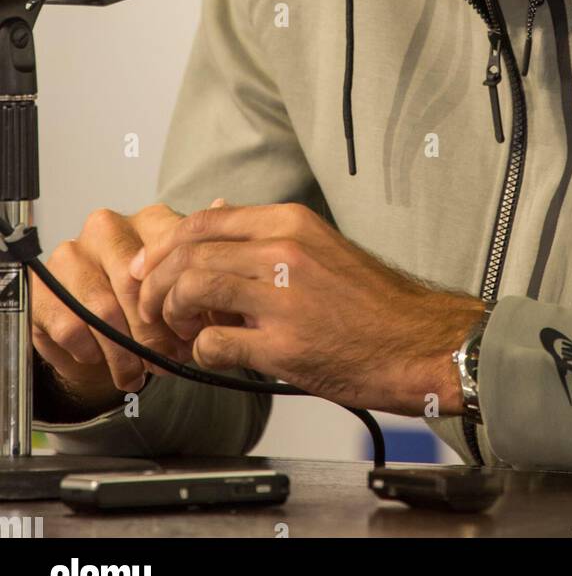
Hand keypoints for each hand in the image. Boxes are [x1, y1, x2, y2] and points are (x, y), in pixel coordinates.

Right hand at [31, 200, 204, 407]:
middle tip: (166, 360)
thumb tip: (229, 290)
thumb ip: (205, 287)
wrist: (94, 332)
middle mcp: (107, 228)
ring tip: (137, 372)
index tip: (190, 332)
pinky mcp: (41, 286)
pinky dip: (90, 351)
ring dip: (123, 350)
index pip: (168, 252)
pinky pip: (69, 325)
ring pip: (101, 309)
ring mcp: (71, 254)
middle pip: (133, 282)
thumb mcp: (183, 293)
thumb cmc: (144, 305)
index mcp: (148, 220)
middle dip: (153, 331)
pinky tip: (100, 359)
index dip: (180, 300)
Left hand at [131, 202, 485, 415]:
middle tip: (154, 306)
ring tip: (184, 331)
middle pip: (188, 254)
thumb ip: (266, 238)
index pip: (204, 221)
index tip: (148, 266)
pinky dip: (202, 352)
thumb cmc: (371, 302)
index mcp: (290, 222)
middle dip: (157, 283)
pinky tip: (215, 355)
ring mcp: (284, 297)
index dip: (164, 246)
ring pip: (192, 290)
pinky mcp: (284, 345)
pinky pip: (214, 343)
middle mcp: (285, 250)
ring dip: (174, 315)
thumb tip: (213, 220)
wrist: (418, 341)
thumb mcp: (319, 248)